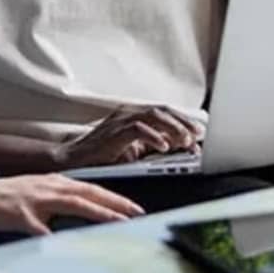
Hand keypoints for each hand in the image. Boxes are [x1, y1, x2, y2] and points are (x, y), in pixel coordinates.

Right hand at [0, 174, 143, 235]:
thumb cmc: (12, 197)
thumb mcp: (41, 192)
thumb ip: (63, 200)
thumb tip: (88, 211)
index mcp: (57, 183)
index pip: (93, 189)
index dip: (115, 198)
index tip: (135, 208)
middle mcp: (51, 188)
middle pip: (90, 193)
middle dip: (116, 203)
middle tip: (137, 213)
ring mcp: (37, 201)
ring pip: (74, 204)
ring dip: (98, 213)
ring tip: (117, 222)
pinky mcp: (22, 216)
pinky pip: (41, 229)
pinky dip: (56, 236)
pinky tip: (70, 245)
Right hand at [52, 106, 204, 168]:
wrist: (73, 162)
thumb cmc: (102, 158)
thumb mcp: (134, 152)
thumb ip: (154, 146)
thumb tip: (181, 148)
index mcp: (134, 116)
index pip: (164, 112)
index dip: (183, 120)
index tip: (199, 132)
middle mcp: (128, 114)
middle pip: (162, 110)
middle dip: (183, 122)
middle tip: (198, 135)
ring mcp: (119, 121)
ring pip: (152, 116)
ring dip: (173, 127)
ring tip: (186, 140)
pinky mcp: (112, 132)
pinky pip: (137, 129)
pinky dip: (153, 136)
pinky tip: (164, 146)